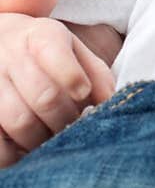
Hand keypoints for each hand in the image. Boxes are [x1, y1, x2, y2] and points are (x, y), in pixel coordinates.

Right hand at [0, 15, 114, 166]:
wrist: (0, 43)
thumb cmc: (46, 53)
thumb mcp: (73, 49)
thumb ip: (95, 72)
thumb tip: (110, 101)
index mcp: (40, 36)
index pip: (54, 53)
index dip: (73, 78)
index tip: (83, 94)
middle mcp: (10, 55)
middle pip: (44, 96)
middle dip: (65, 118)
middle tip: (73, 126)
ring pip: (20, 121)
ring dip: (42, 138)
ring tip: (51, 137)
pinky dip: (14, 152)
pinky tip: (25, 147)